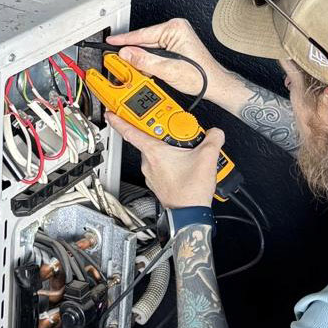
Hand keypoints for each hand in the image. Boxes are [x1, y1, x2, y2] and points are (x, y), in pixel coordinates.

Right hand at [107, 18, 229, 97]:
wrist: (215, 85)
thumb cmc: (201, 76)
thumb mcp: (168, 70)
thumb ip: (145, 61)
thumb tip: (127, 54)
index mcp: (175, 29)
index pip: (143, 34)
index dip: (124, 40)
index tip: (111, 41)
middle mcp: (176, 29)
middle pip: (144, 40)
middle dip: (133, 52)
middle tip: (117, 59)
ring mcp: (176, 37)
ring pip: (149, 48)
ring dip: (141, 59)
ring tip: (132, 68)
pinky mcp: (175, 46)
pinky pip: (155, 52)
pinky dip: (149, 61)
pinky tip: (145, 69)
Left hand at [107, 111, 223, 208]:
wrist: (189, 214)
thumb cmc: (190, 192)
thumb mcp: (208, 157)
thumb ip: (213, 138)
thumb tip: (215, 133)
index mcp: (154, 152)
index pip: (130, 131)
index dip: (119, 120)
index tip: (112, 113)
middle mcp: (149, 163)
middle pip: (151, 139)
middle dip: (165, 133)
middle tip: (179, 131)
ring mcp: (152, 174)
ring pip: (158, 153)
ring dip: (170, 148)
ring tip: (188, 150)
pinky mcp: (158, 182)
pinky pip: (162, 165)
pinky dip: (172, 161)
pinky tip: (186, 164)